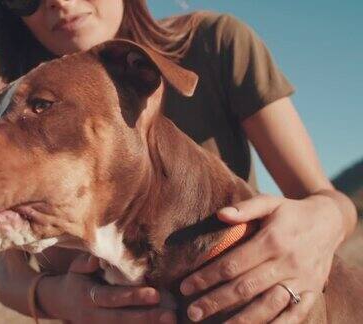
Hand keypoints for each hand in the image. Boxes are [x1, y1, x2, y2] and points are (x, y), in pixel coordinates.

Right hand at [38, 253, 176, 323]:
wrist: (61, 302)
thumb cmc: (76, 279)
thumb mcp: (76, 268)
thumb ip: (86, 263)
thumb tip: (97, 258)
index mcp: (88, 296)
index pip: (113, 298)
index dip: (133, 297)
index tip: (155, 294)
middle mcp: (93, 316)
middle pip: (122, 319)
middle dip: (147, 318)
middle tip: (170, 315)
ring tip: (170, 321)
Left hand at [179, 194, 344, 322]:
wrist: (330, 223)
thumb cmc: (290, 213)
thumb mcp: (270, 203)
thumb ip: (246, 208)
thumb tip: (220, 214)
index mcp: (272, 241)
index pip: (233, 264)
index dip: (207, 277)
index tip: (185, 287)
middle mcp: (287, 264)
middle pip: (245, 288)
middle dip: (215, 302)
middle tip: (192, 313)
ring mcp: (301, 281)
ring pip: (267, 306)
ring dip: (240, 320)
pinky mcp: (313, 293)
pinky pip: (293, 316)